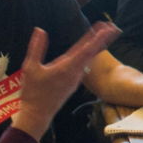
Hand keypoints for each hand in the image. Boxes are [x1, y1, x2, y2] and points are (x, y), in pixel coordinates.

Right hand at [11, 21, 120, 140]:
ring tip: (103, 34)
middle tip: (112, 27)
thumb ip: (36, 48)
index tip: (106, 29)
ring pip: (87, 59)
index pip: (85, 50)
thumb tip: (40, 30)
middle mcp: (75, 73)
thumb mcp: (30, 68)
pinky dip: (88, 55)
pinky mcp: (73, 84)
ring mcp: (75, 79)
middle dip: (101, 39)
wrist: (37, 114)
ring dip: (95, 46)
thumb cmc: (32, 92)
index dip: (97, 38)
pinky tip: (88, 50)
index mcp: (66, 68)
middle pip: (91, 53)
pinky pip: (82, 65)